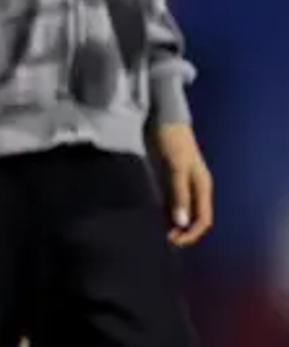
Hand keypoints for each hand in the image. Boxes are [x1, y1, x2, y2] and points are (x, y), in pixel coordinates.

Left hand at [154, 122, 213, 245]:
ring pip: (181, 210)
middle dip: (182, 230)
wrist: (162, 117)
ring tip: (159, 234)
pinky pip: (170, 199)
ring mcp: (181, 182)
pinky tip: (155, 217)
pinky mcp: (168, 176)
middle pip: (193, 217)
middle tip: (165, 240)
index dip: (191, 233)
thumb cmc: (171, 140)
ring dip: (173, 222)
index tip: (175, 241)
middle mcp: (194, 187)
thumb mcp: (175, 167)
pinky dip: (165, 210)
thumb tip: (181, 223)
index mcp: (201, 186)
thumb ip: (178, 194)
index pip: (203, 218)